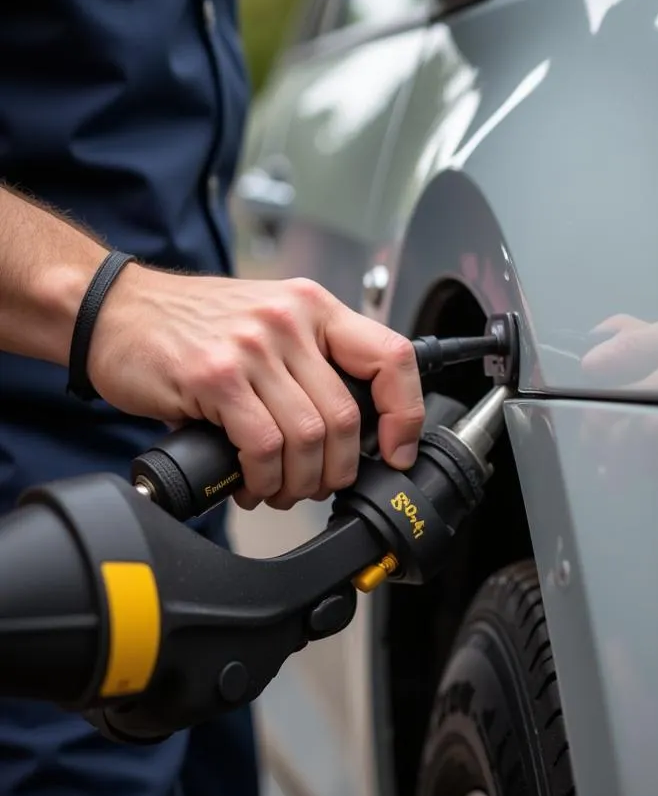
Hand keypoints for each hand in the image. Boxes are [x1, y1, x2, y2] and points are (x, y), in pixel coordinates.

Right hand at [88, 265, 424, 509]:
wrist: (114, 311)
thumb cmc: (192, 326)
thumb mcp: (269, 322)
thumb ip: (313, 362)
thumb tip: (354, 432)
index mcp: (315, 307)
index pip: (393, 358)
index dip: (405, 414)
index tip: (398, 450)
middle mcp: (290, 321)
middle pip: (346, 416)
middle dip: (337, 469)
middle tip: (316, 485)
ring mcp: (253, 347)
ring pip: (309, 438)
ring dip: (299, 481)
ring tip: (280, 489)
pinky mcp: (215, 377)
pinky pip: (264, 446)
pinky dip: (264, 478)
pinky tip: (252, 484)